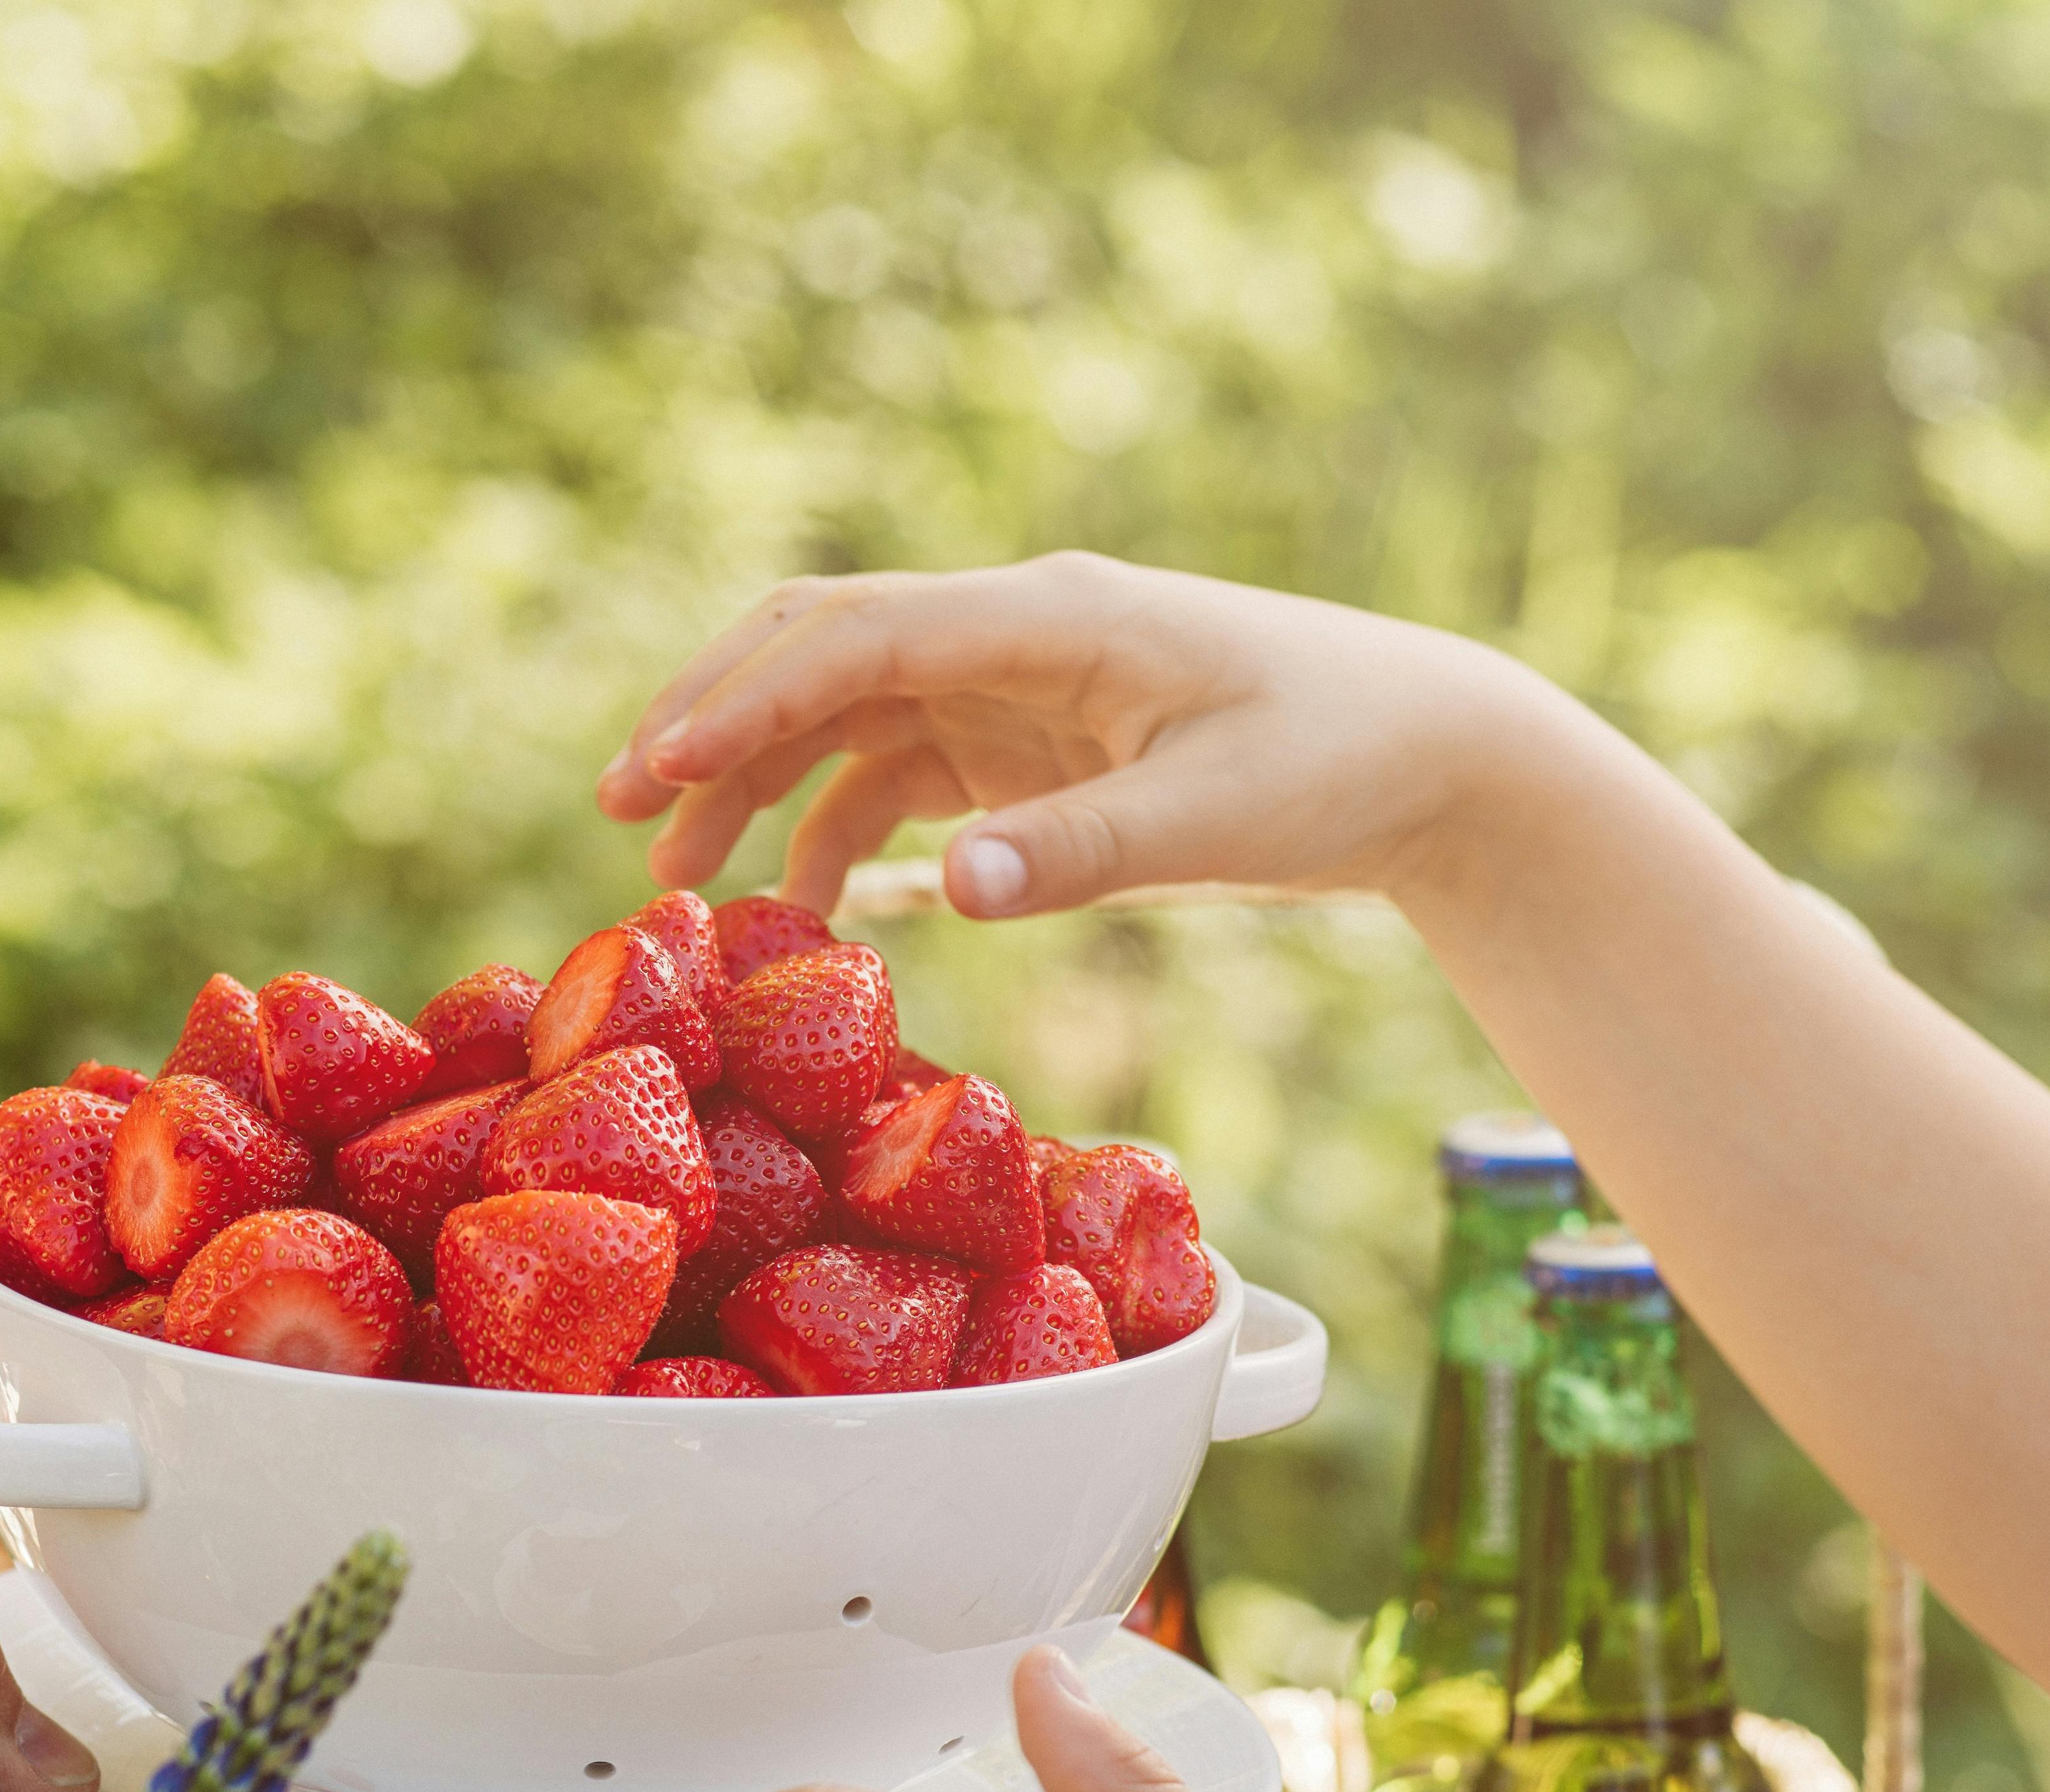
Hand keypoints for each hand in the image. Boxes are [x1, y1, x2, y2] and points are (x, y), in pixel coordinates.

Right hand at [593, 553, 1554, 921]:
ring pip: (842, 716)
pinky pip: (897, 776)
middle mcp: (1014, 634)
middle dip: (710, 721)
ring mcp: (1015, 686)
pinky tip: (804, 915)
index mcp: (1049, 619)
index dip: (742, 700)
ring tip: (687, 887)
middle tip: (617, 813)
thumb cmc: (1341, 766)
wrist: (1432, 756)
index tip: (650, 767)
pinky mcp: (1029, 745)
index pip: (856, 641)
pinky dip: (837, 834)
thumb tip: (946, 891)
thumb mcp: (1219, 820)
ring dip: (758, 788)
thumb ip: (1080, 854)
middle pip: (818, 650)